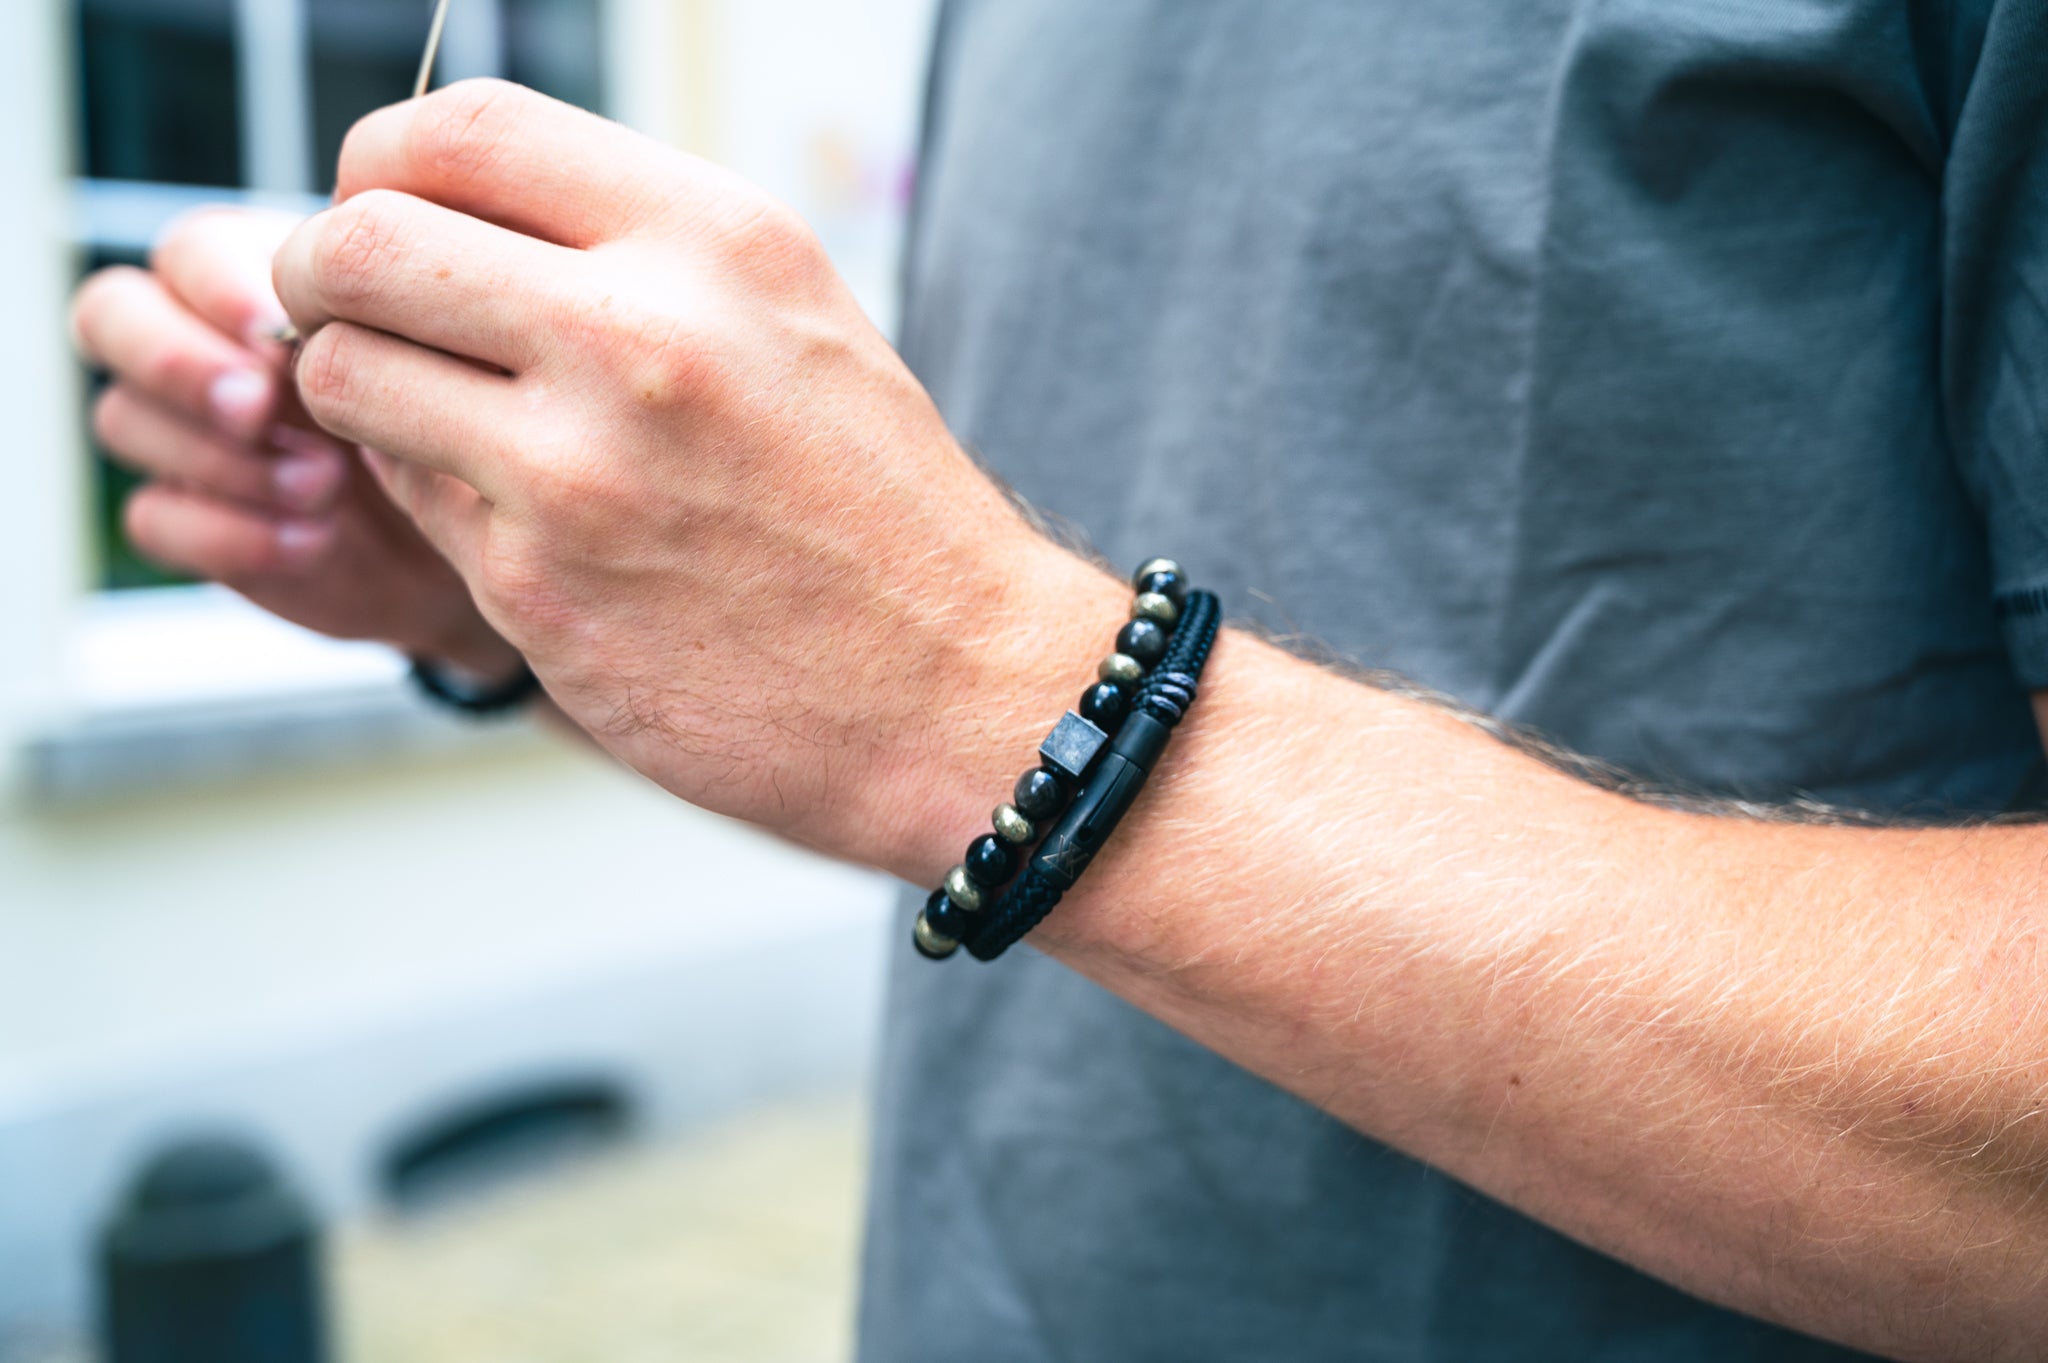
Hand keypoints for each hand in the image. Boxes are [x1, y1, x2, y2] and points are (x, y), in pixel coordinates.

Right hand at [69, 206, 521, 676]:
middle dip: (180, 362)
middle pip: (111, 314)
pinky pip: (155, 517)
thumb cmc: (470, 410)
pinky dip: (228, 532)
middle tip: (260, 405)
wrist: (489, 528)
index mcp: (258, 276)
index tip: (281, 331)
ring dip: (221, 454)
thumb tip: (339, 322)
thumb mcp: (450, 358)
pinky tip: (311, 540)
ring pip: (125, 417)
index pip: (186, 251)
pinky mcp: (195, 516)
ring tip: (325, 485)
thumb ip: (393, 326)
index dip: (217, 287)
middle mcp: (204, 341)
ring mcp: (187, 430)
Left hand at [272, 80, 1114, 868]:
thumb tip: (454, 211)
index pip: (461, 127)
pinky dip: (427, 496)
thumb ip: (634, 247)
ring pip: (344, 372)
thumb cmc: (874, 506)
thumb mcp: (789, 317)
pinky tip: (517, 519)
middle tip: (345, 309)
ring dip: (353, 389)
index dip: (380, 161)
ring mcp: (576, 469)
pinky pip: (404, 499)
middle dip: (321, 271)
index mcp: (712, 241)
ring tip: (430, 420)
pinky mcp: (537, 588)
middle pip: (364, 239)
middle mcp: (638, 334)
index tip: (383, 207)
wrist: (954, 687)